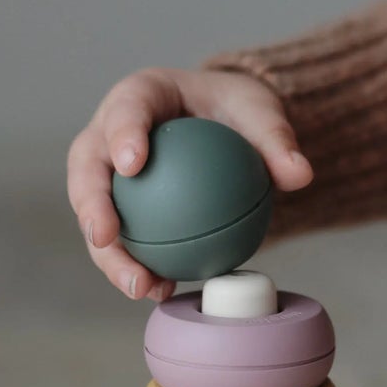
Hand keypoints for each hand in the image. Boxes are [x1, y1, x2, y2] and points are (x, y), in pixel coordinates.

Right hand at [66, 67, 311, 299]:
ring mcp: (107, 173)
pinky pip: (121, 240)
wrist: (222, 127)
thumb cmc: (234, 109)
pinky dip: (136, 266)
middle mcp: (108, 132)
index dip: (120, 135)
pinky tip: (161, 292)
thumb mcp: (260, 111)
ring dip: (109, 254)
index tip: (133, 166)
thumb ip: (276, 138)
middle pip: (87, 168)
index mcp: (139, 95)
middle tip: (107, 237)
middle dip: (90, 204)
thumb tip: (300, 175)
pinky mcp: (117, 208)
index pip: (125, 110)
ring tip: (137, 285)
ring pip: (93, 214)